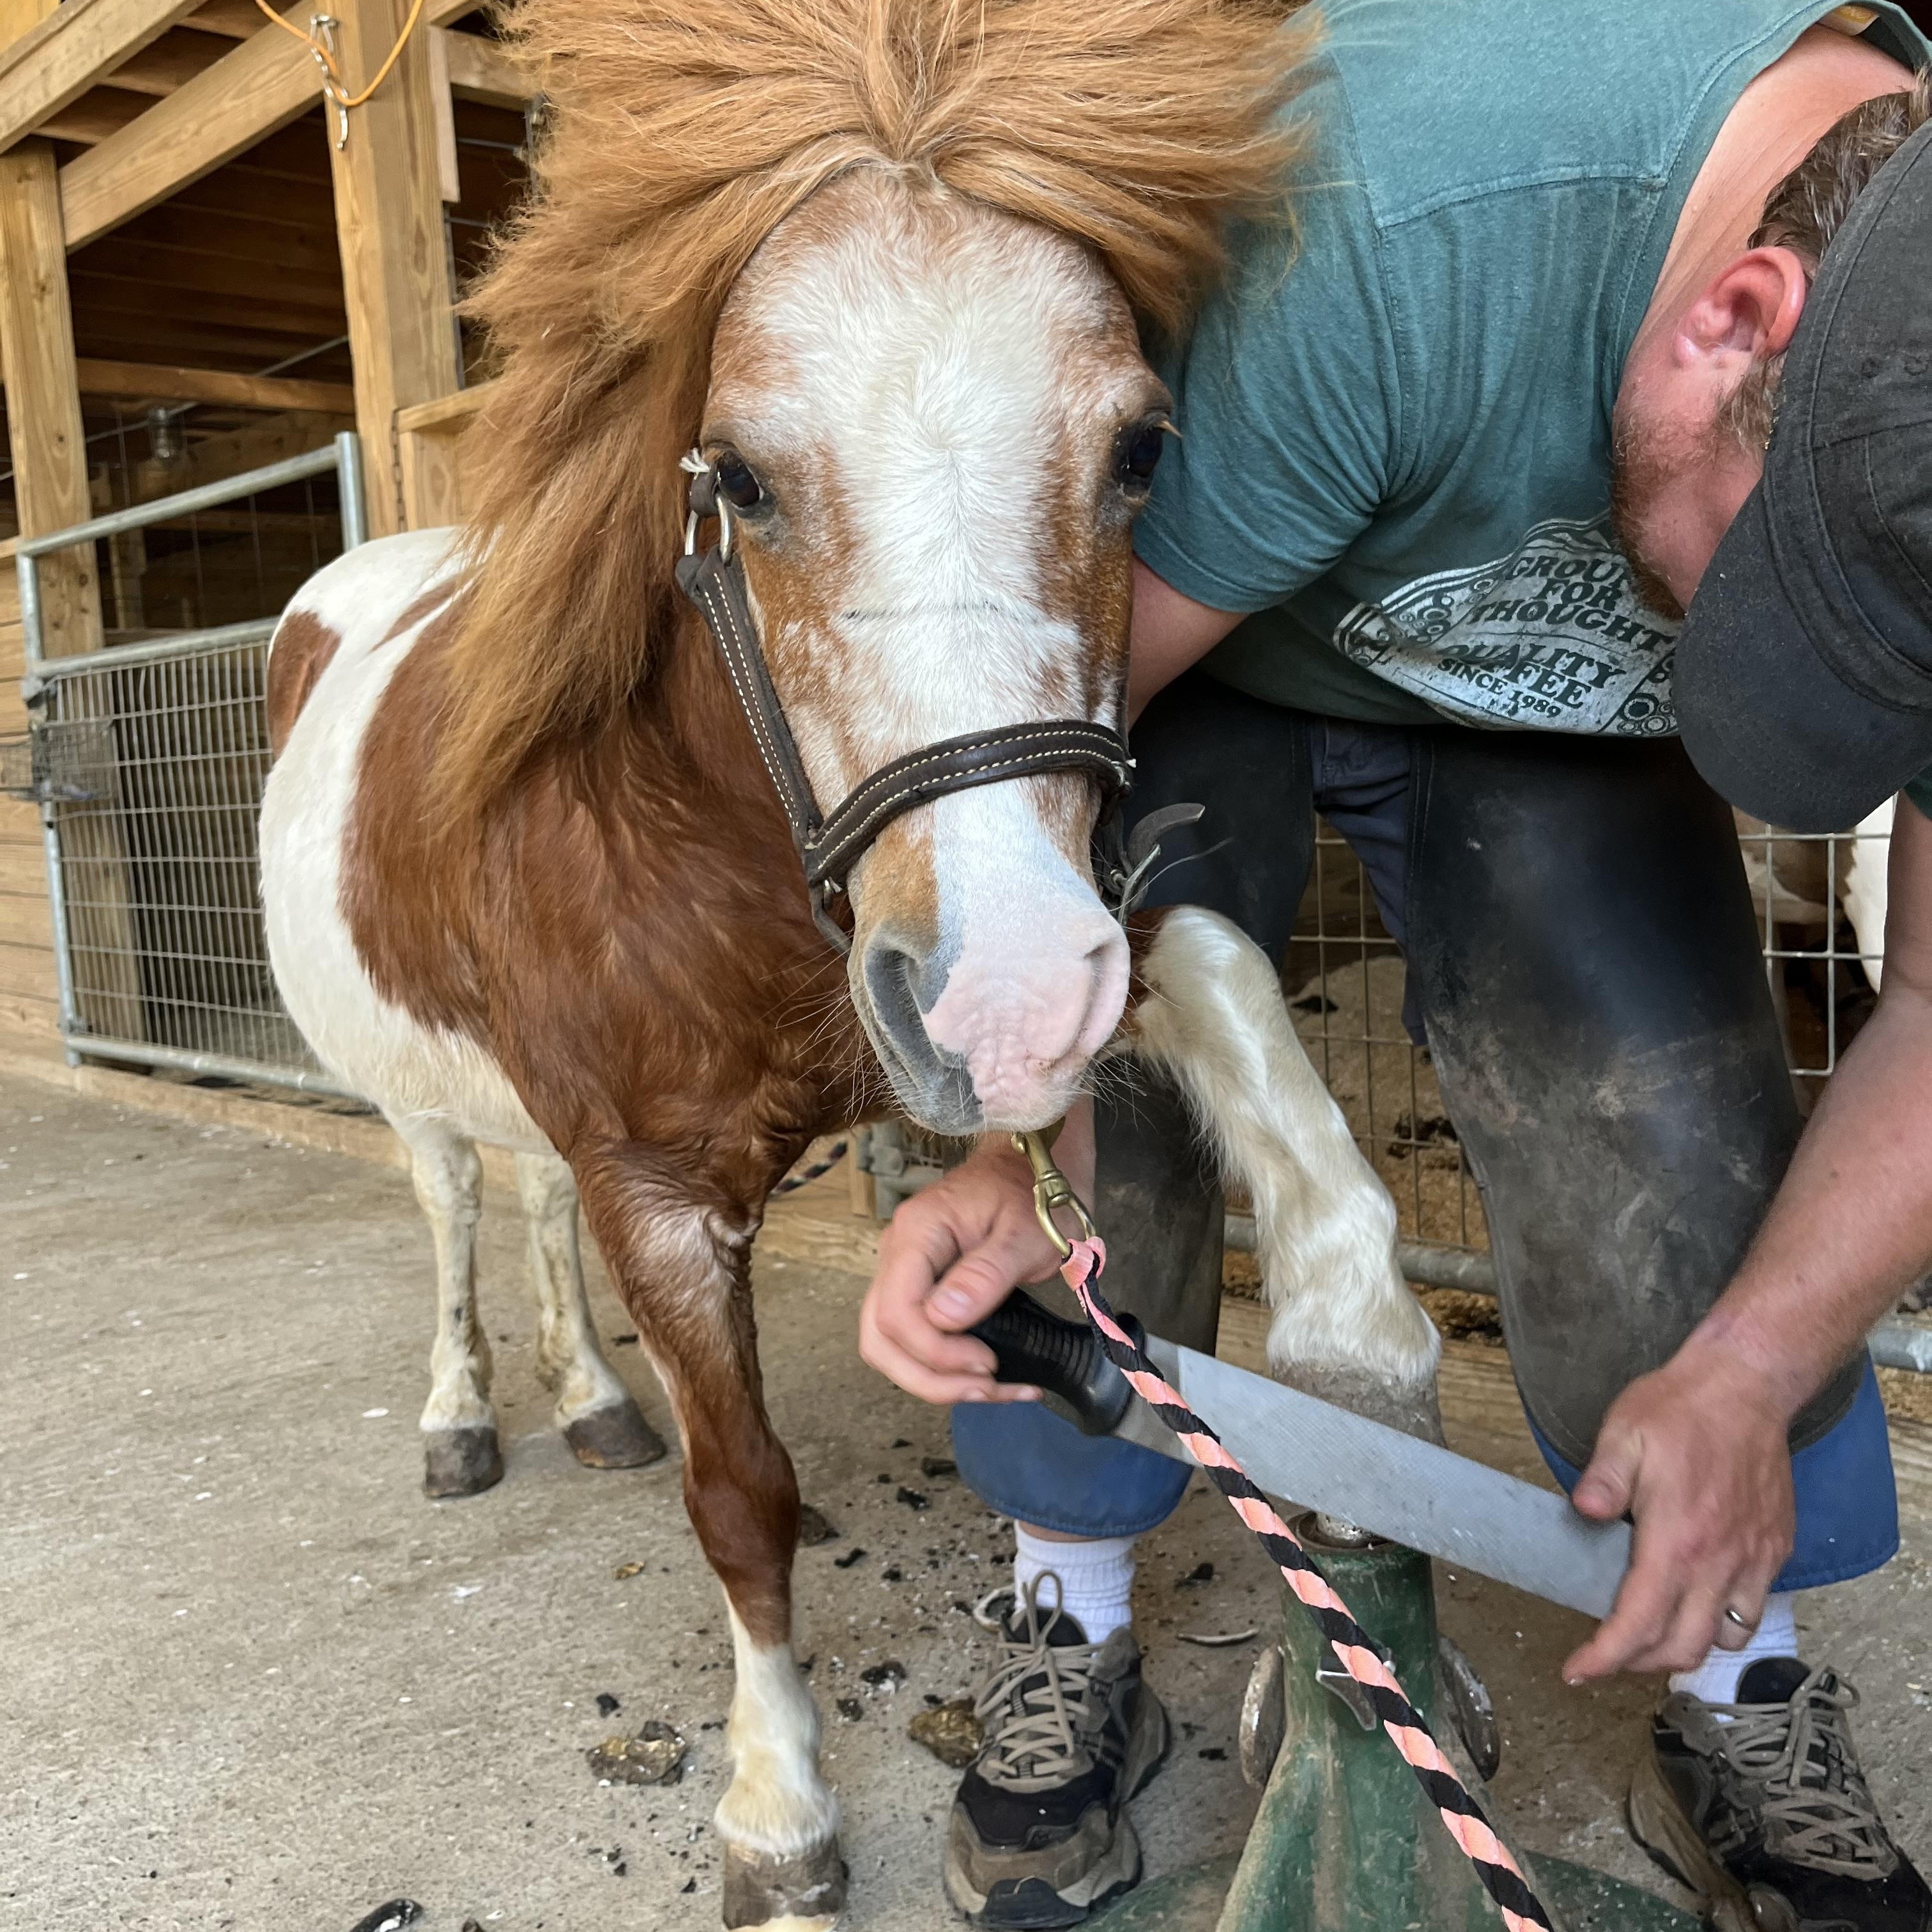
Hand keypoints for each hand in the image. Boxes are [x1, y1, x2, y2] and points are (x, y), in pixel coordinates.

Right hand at [858, 1138, 1062, 1405]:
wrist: (1034, 1167)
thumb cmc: (1035, 1192)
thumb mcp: (1026, 1232)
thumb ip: (986, 1274)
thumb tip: (942, 1319)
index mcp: (918, 1233)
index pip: (897, 1311)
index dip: (936, 1351)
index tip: (987, 1364)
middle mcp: (898, 1253)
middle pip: (880, 1336)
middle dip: (929, 1377)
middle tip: (987, 1388)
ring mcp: (905, 1272)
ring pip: (887, 1344)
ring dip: (932, 1380)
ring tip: (988, 1390)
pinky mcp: (920, 1288)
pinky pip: (913, 1338)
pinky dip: (941, 1369)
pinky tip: (987, 1380)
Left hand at [1563, 1343, 1795, 1682]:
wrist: (1747, 1387)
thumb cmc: (1680, 1409)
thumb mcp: (1624, 1433)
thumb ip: (1602, 1480)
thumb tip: (1581, 1513)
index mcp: (1677, 1541)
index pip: (1639, 1623)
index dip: (1605, 1658)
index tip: (1577, 1671)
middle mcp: (1721, 1562)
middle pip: (1682, 1648)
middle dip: (1638, 1664)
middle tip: (1606, 1654)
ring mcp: (1753, 1560)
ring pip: (1723, 1639)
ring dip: (1684, 1649)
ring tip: (1650, 1635)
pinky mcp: (1774, 1550)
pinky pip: (1751, 1610)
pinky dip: (1721, 1623)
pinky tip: (1696, 1603)